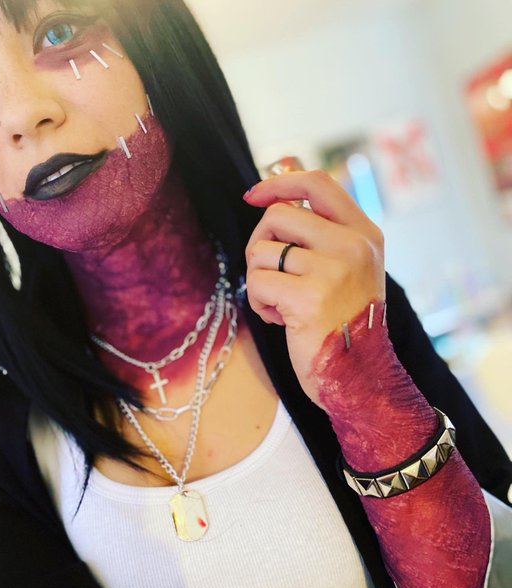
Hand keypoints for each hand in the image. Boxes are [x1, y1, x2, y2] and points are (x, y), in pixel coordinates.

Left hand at [244, 170, 384, 404]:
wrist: (359, 375)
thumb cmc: (344, 321)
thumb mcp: (348, 268)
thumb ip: (322, 232)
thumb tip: (275, 191)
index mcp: (365, 233)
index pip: (317, 183)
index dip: (278, 182)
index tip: (253, 195)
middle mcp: (353, 246)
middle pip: (279, 214)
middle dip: (260, 242)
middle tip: (271, 272)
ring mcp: (333, 270)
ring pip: (261, 250)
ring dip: (259, 278)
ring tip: (280, 302)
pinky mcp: (309, 298)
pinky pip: (257, 282)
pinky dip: (259, 303)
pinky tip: (280, 320)